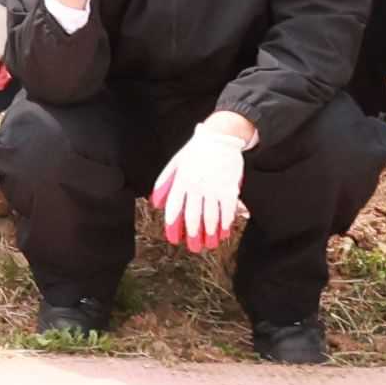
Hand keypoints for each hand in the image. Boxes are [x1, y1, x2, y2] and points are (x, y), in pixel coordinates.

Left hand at [147, 122, 247, 250]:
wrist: (221, 137)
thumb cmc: (197, 150)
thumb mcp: (176, 162)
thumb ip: (165, 182)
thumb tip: (155, 202)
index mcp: (181, 180)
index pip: (174, 208)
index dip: (173, 226)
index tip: (174, 239)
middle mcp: (196, 186)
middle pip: (192, 216)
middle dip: (192, 235)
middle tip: (193, 247)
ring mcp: (214, 188)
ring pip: (210, 217)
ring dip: (209, 233)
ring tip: (208, 244)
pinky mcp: (230, 189)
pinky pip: (227, 211)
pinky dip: (226, 224)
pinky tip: (224, 233)